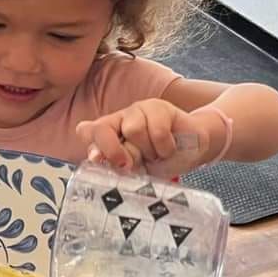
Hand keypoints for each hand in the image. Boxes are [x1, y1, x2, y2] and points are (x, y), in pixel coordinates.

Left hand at [76, 99, 210, 176]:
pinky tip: (169, 147)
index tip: (99, 160)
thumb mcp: (136, 169)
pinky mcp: (159, 107)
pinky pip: (158, 131)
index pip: (86, 131)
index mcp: (109, 134)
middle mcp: (120, 119)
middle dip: (115, 151)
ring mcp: (138, 110)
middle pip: (102, 129)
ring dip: (148, 151)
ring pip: (133, 130)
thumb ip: (116, 163)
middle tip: (131, 164)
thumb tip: (96, 157)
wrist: (191, 151)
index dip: (92, 145)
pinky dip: (165, 148)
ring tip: (157, 154)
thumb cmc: (160, 160)